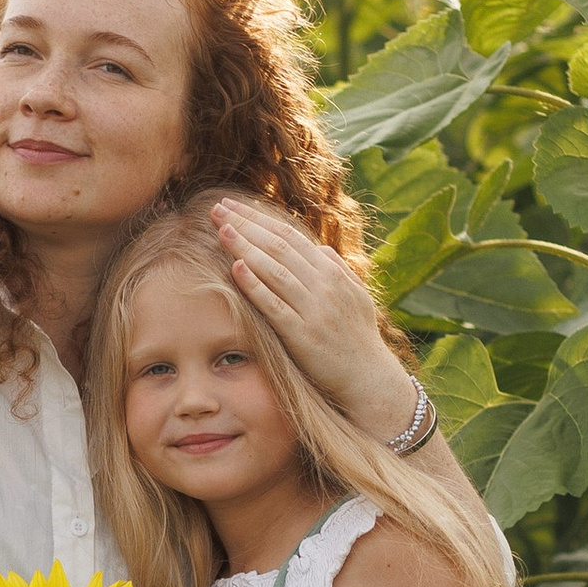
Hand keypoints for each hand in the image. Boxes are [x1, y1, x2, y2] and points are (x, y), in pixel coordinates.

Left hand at [208, 198, 407, 441]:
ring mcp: (314, 310)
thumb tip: (319, 247)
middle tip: (218, 210)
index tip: (233, 207)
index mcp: (333, 273)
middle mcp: (324, 286)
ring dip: (246, 248)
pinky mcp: (303, 336)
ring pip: (275, 271)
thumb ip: (338, 270)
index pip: (291, 237)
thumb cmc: (358, 339)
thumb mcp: (356, 297)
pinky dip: (255, 286)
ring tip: (222, 230)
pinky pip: (275, 306)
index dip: (259, 219)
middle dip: (246, 225)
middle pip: (279, 247)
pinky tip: (236, 269)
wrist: (369, 379)